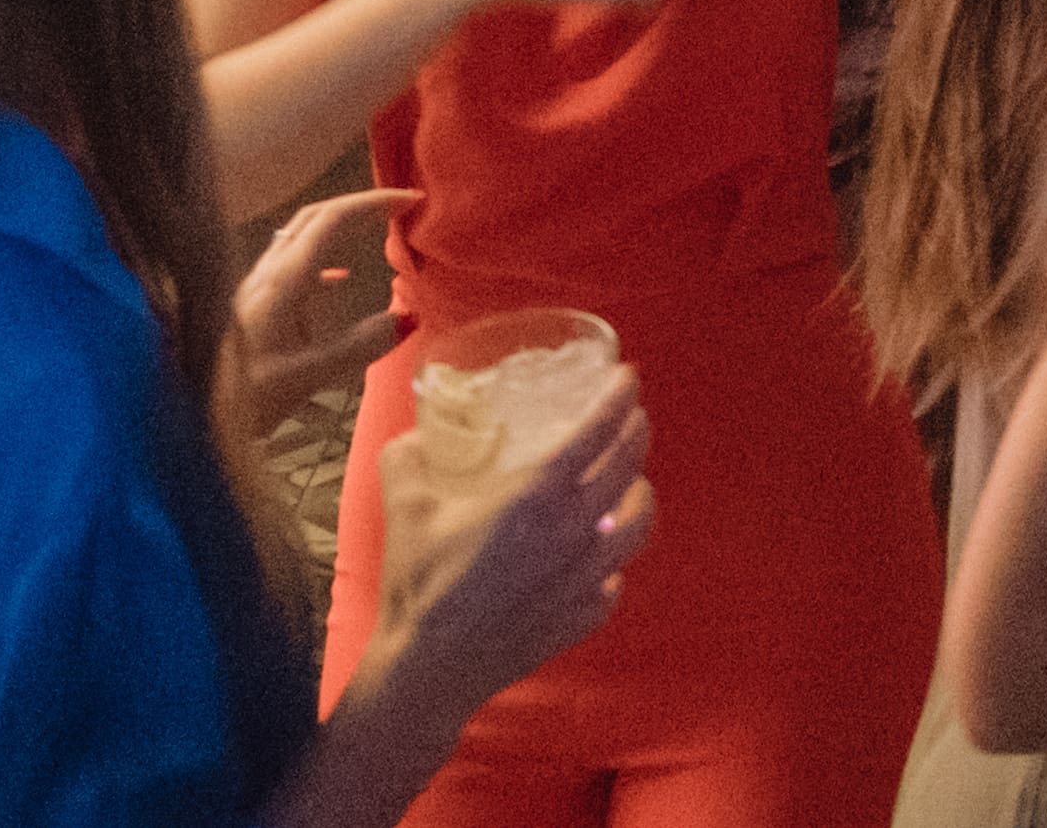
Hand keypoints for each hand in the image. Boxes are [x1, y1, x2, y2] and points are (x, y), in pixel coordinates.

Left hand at [228, 186, 417, 432]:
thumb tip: (408, 318)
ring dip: (341, 226)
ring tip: (378, 232)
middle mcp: (268, 273)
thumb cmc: (240, 397)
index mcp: (282, 280)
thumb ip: (355, 348)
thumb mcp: (304, 378)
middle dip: (361, 204)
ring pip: (303, 237)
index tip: (412, 200)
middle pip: (316, 216)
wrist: (188, 413)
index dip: (374, 202)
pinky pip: (295, 267)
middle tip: (402, 207)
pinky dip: (325, 260)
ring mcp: (258, 287)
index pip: (332, 218)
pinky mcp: (255, 306)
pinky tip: (340, 280)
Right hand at [366, 372, 654, 723]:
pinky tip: (602, 556)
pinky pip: (615, 580)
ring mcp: (584, 579)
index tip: (628, 377)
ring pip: (638, 525)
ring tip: (634, 480)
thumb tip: (417, 434)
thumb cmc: (419, 584)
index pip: (595, 432)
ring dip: (642, 494)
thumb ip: (408, 455)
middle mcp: (572, 532)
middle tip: (633, 415)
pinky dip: (614, 561)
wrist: (431, 668)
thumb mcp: (404, 504)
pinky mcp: (582, 617)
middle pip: (628, 469)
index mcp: (535, 494)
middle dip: (636, 432)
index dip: (618, 398)